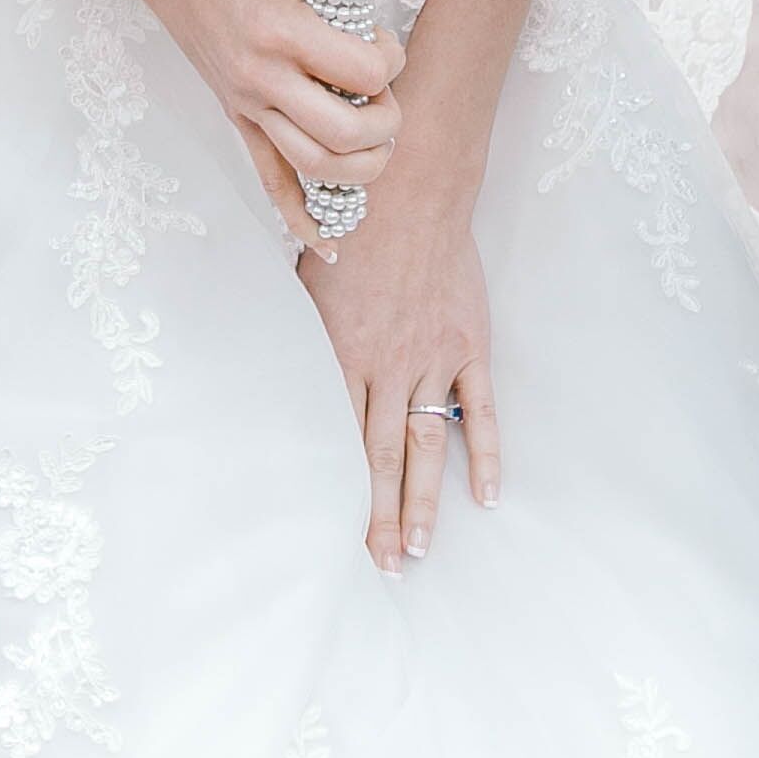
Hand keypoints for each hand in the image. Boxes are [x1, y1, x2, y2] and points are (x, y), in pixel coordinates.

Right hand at [129, 0, 403, 208]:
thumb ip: (342, 14)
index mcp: (282, 32)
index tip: (386, 46)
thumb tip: (380, 50)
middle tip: (385, 98)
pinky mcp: (237, 118)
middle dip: (384, 124)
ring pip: (315, 168)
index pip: (363, 74)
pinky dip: (301, 216)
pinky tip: (329, 240)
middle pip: (344, 135)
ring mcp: (247, 105)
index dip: (391, 61)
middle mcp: (263, 78)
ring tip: (374, 141)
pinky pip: (270, 180)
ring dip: (361, 165)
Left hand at [297, 176, 498, 569]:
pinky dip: (485, 453)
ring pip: (426, 445)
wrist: (409, 190)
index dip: (338, 492)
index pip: (338, 442)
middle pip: (381, 458)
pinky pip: (480, 411)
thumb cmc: (349, 230)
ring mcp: (433, 360)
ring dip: (424, 501)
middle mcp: (388, 368)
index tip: (336, 534)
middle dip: (381, 518)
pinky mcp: (469, 346)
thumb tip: (272, 370)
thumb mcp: (302, 284)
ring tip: (421, 550)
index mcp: (342, 357)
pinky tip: (487, 495)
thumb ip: (298, 337)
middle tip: (383, 566)